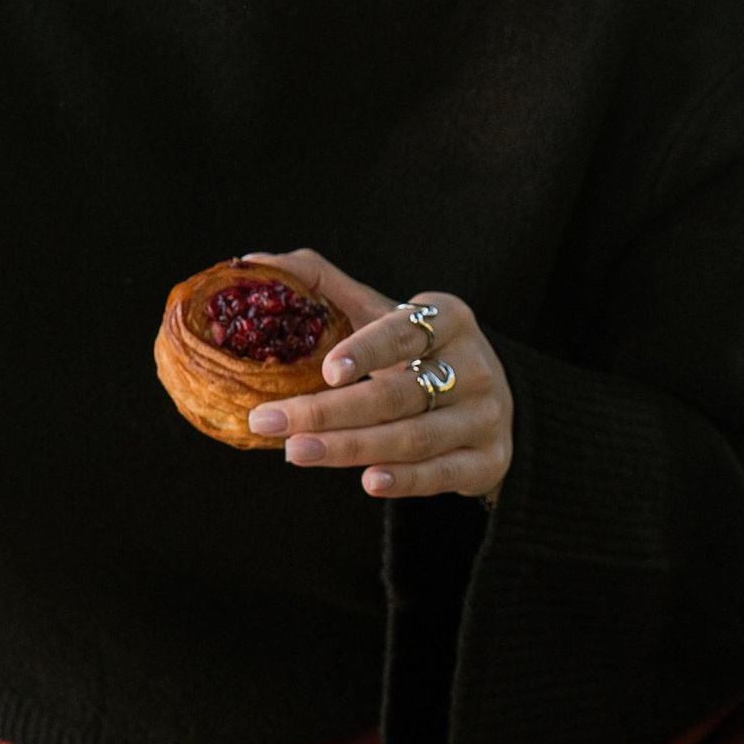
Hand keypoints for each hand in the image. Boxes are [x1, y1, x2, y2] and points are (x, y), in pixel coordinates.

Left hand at [240, 248, 512, 501]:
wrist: (491, 401)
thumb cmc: (418, 352)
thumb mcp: (383, 314)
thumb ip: (324, 286)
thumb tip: (253, 261)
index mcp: (447, 320)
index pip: (403, 333)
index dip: (366, 351)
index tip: (326, 369)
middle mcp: (473, 367)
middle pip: (396, 394)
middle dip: (328, 411)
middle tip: (269, 420)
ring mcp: (484, 417)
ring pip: (413, 438)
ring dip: (350, 448)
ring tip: (295, 451)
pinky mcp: (488, 460)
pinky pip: (442, 474)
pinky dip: (406, 480)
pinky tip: (368, 482)